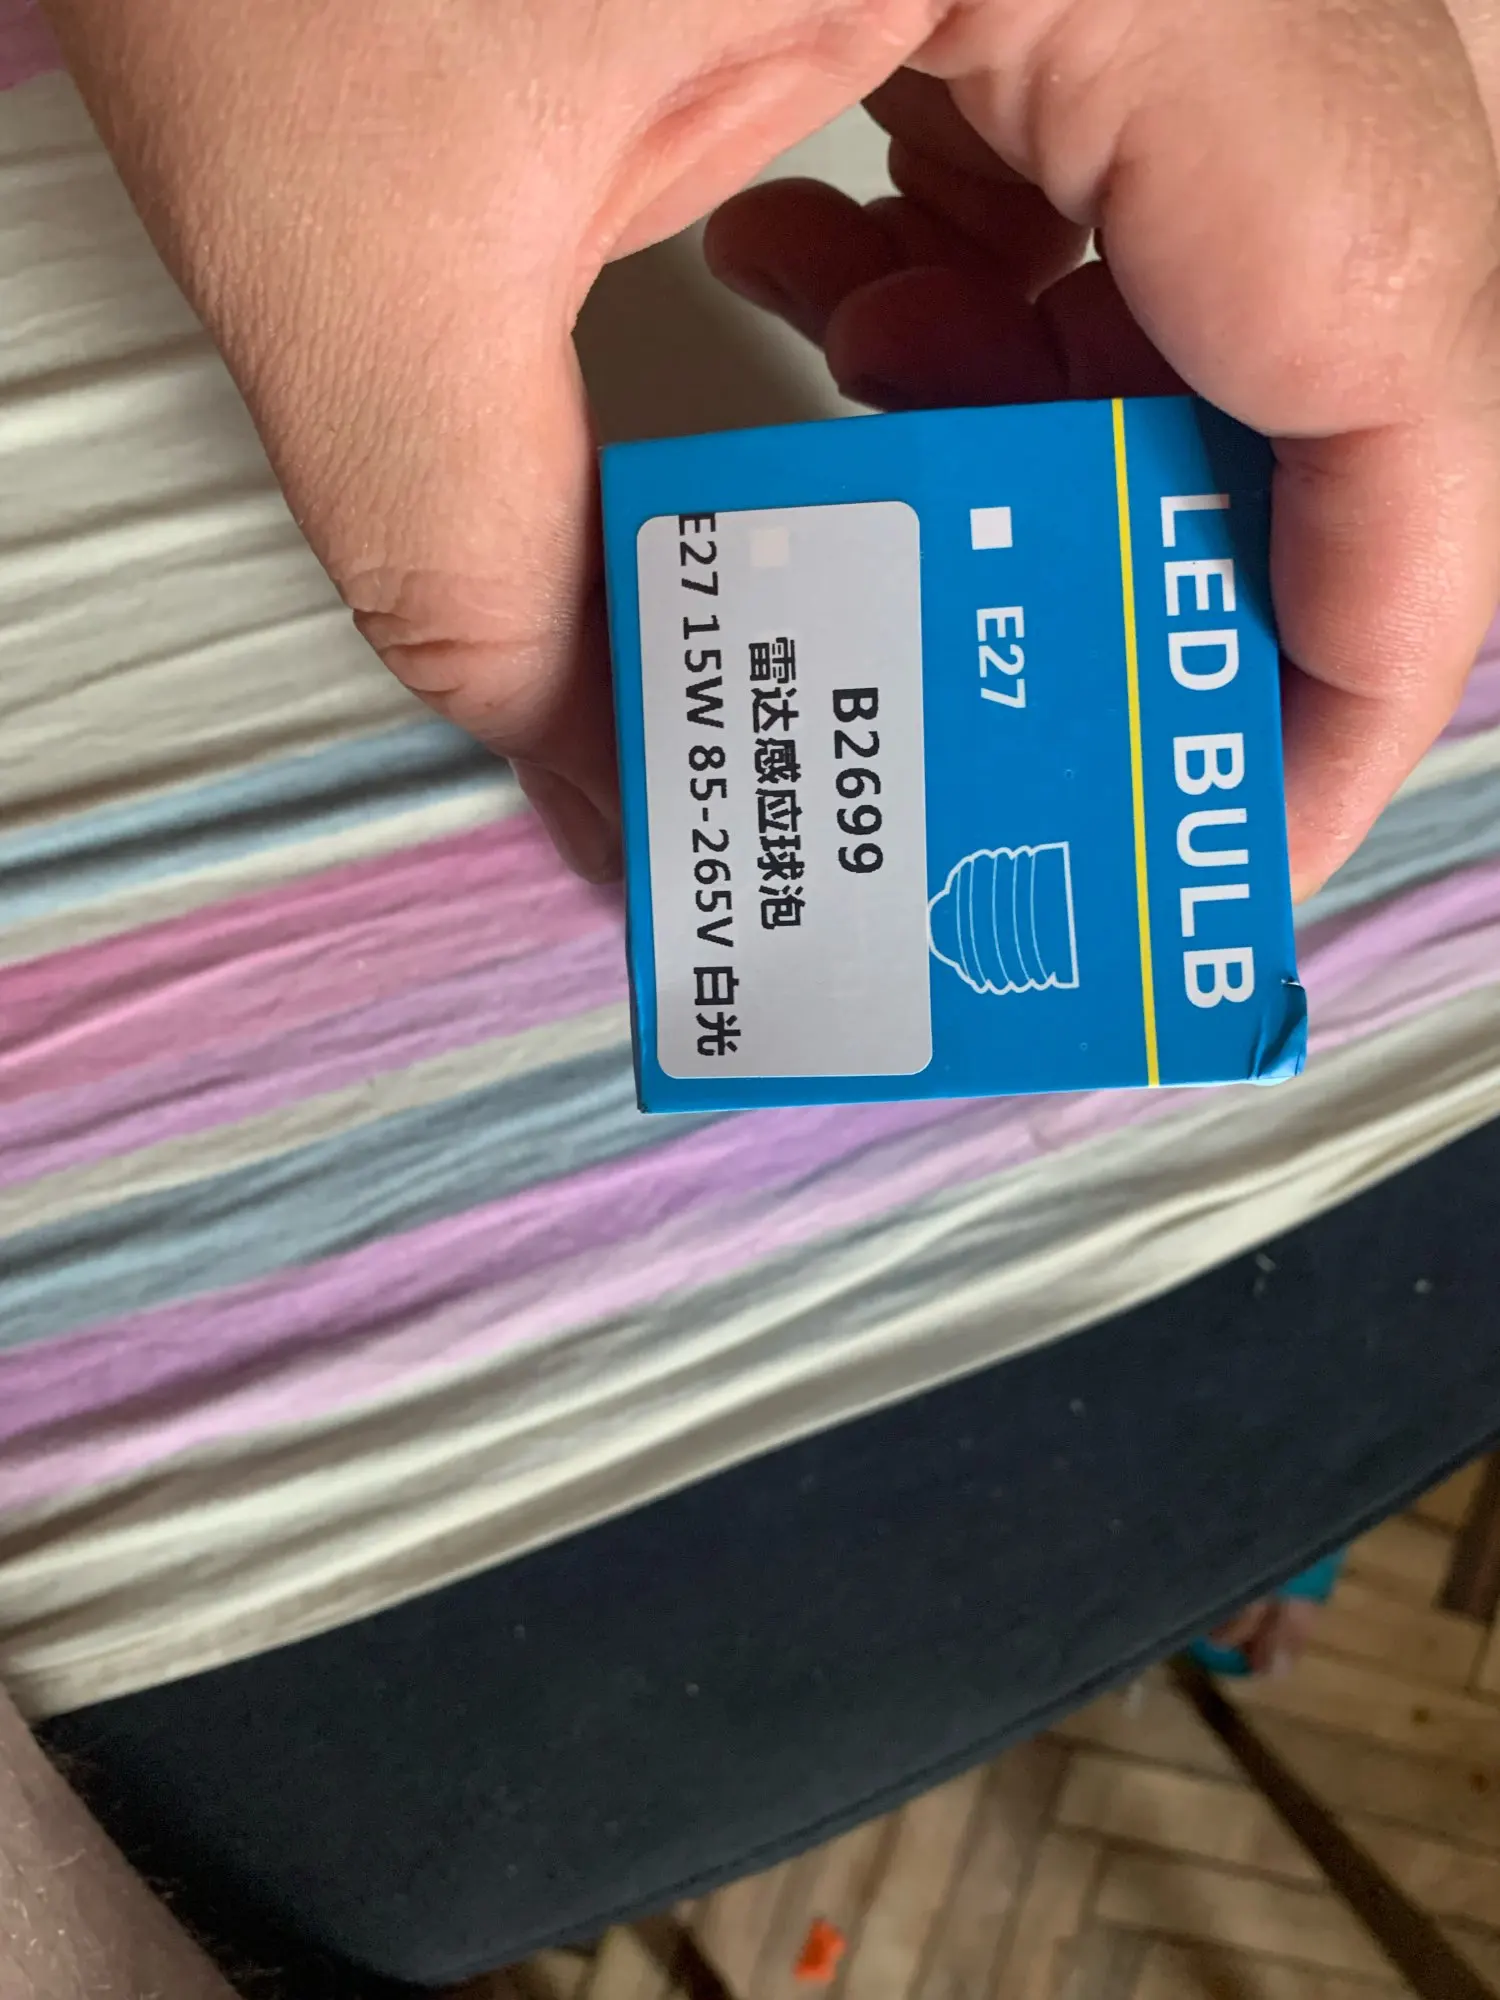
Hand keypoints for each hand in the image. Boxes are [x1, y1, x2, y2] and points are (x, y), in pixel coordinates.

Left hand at [40, 0, 1499, 893]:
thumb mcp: (365, 259)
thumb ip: (511, 605)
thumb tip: (624, 814)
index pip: (1394, 328)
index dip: (1357, 637)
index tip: (1240, 820)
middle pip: (1334, 294)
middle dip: (1178, 551)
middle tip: (1042, 712)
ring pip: (1237, 220)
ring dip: (1082, 417)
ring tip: (889, 475)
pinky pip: (1120, 125)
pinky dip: (1011, 279)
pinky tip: (848, 303)